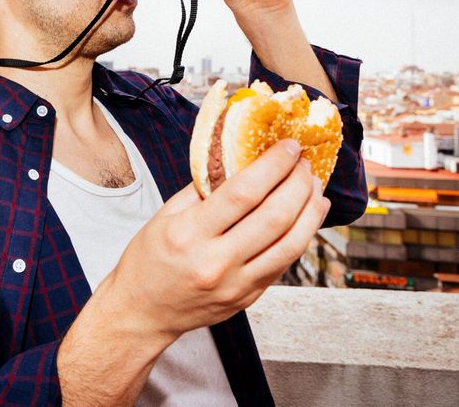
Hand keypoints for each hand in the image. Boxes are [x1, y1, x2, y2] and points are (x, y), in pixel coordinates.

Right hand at [99, 138, 327, 342]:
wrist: (142, 312)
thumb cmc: (148, 260)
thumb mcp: (165, 216)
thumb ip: (203, 190)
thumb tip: (240, 160)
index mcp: (189, 234)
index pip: (243, 193)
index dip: (272, 166)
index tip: (288, 147)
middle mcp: (216, 262)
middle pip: (274, 217)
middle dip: (298, 184)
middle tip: (304, 164)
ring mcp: (236, 284)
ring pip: (290, 244)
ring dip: (310, 212)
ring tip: (315, 189)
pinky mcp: (248, 298)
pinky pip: (283, 264)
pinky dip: (299, 237)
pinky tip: (304, 219)